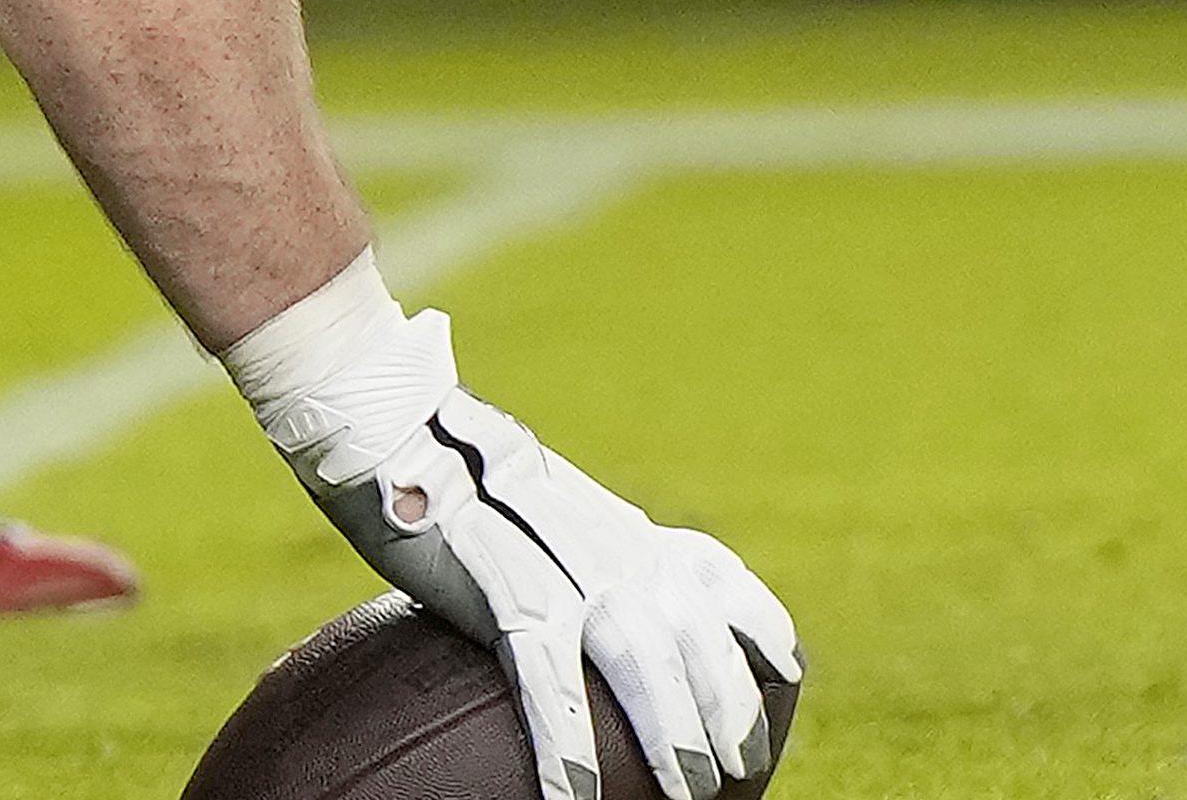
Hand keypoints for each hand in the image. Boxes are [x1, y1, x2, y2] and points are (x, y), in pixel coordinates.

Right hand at [256, 300, 799, 799]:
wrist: (398, 423)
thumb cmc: (454, 473)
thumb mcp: (541, 509)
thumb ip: (576, 554)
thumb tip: (586, 609)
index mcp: (625, 527)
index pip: (717, 574)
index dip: (759, 627)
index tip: (788, 672)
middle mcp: (613, 544)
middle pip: (694, 632)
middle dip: (728, 707)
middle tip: (739, 770)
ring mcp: (563, 566)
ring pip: (642, 657)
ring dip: (671, 731)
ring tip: (688, 792)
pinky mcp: (504, 589)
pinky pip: (547, 682)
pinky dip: (567, 746)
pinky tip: (575, 798)